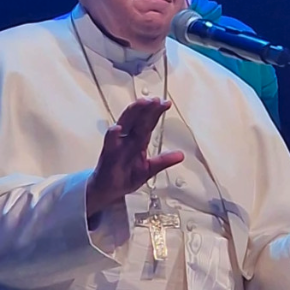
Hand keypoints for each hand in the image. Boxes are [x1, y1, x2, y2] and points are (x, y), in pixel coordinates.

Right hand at [86, 98, 183, 216]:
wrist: (108, 190)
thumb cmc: (125, 176)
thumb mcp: (149, 169)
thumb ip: (163, 161)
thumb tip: (181, 155)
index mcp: (138, 140)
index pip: (148, 122)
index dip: (156, 112)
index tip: (165, 103)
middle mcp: (127, 139)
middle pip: (137, 119)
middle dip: (145, 108)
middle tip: (154, 99)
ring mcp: (117, 145)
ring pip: (124, 125)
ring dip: (131, 114)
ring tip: (140, 104)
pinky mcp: (108, 155)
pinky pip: (109, 144)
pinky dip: (113, 136)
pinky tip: (117, 129)